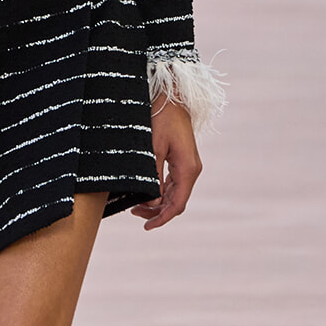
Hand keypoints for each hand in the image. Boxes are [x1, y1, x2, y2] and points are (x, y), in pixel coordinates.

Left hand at [131, 100, 201, 229]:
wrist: (171, 98)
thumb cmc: (162, 119)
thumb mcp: (153, 148)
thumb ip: (153, 176)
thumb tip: (151, 202)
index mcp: (187, 169)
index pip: (177, 204)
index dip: (162, 218)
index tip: (147, 227)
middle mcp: (191, 170)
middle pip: (176, 201)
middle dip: (157, 212)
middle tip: (134, 214)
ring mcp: (188, 166)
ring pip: (175, 194)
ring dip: (158, 203)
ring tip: (136, 206)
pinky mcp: (182, 161)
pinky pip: (173, 183)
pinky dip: (161, 192)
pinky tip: (146, 193)